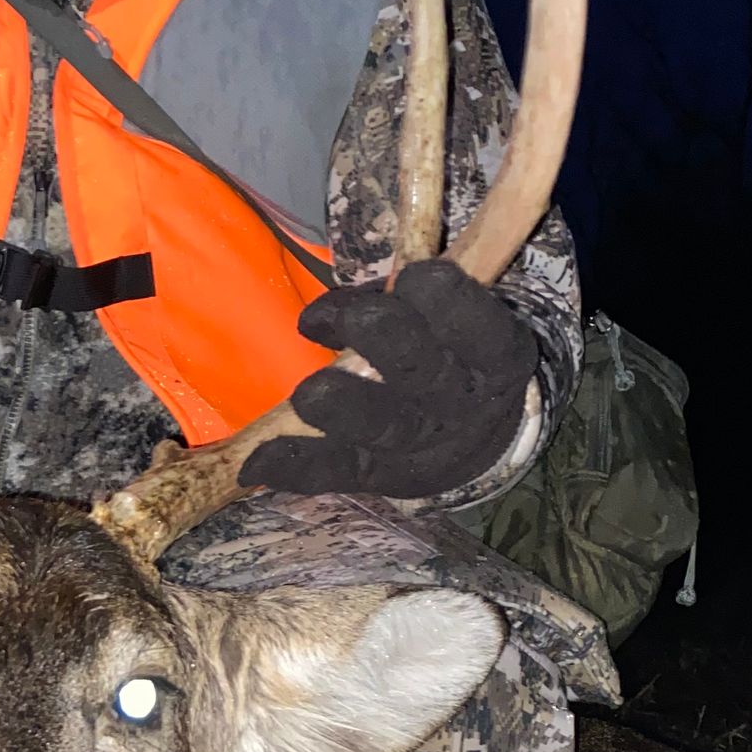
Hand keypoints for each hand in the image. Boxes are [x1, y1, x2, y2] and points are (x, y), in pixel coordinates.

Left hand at [239, 259, 537, 500]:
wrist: (471, 434)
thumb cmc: (447, 347)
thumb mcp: (450, 313)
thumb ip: (403, 293)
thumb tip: (335, 301)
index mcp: (494, 353)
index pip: (480, 327)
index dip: (452, 304)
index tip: (418, 275)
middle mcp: (462, 403)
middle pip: (426, 375)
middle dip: (388, 344)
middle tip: (351, 319)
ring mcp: (421, 445)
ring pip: (384, 428)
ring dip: (344, 410)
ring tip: (308, 396)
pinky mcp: (379, 475)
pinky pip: (338, 472)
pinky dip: (297, 468)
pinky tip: (257, 462)